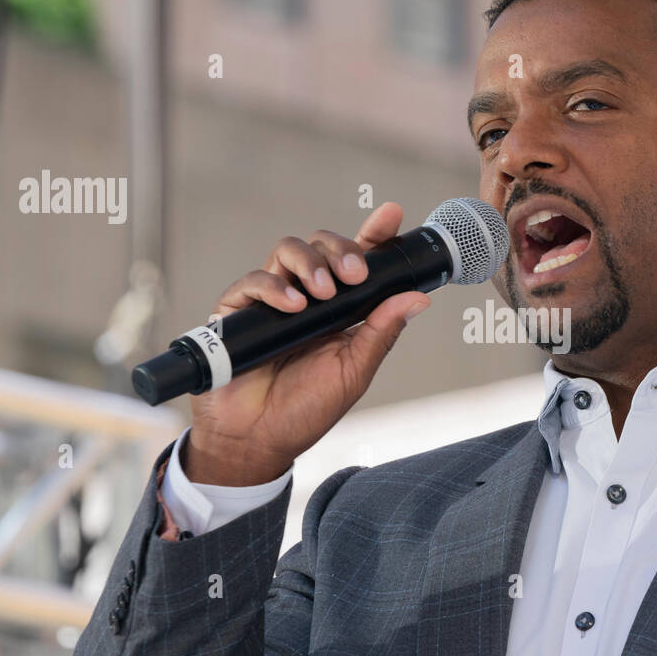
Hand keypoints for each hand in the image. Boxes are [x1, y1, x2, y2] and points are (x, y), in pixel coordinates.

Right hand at [183, 202, 428, 484]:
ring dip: (311, 263)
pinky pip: (253, 281)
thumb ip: (381, 332)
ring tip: (322, 292)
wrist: (258, 439)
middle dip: (341, 250)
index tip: (392, 216)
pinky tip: (293, 306)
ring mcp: (271, 300)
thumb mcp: (354, 371)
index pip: (356, 261)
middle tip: (355, 274)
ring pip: (288, 251)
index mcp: (339, 309)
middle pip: (322, 246)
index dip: (373, 234)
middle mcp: (306, 297)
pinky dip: (275, 288)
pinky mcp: (238, 312)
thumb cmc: (306, 409)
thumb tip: (418, 299)